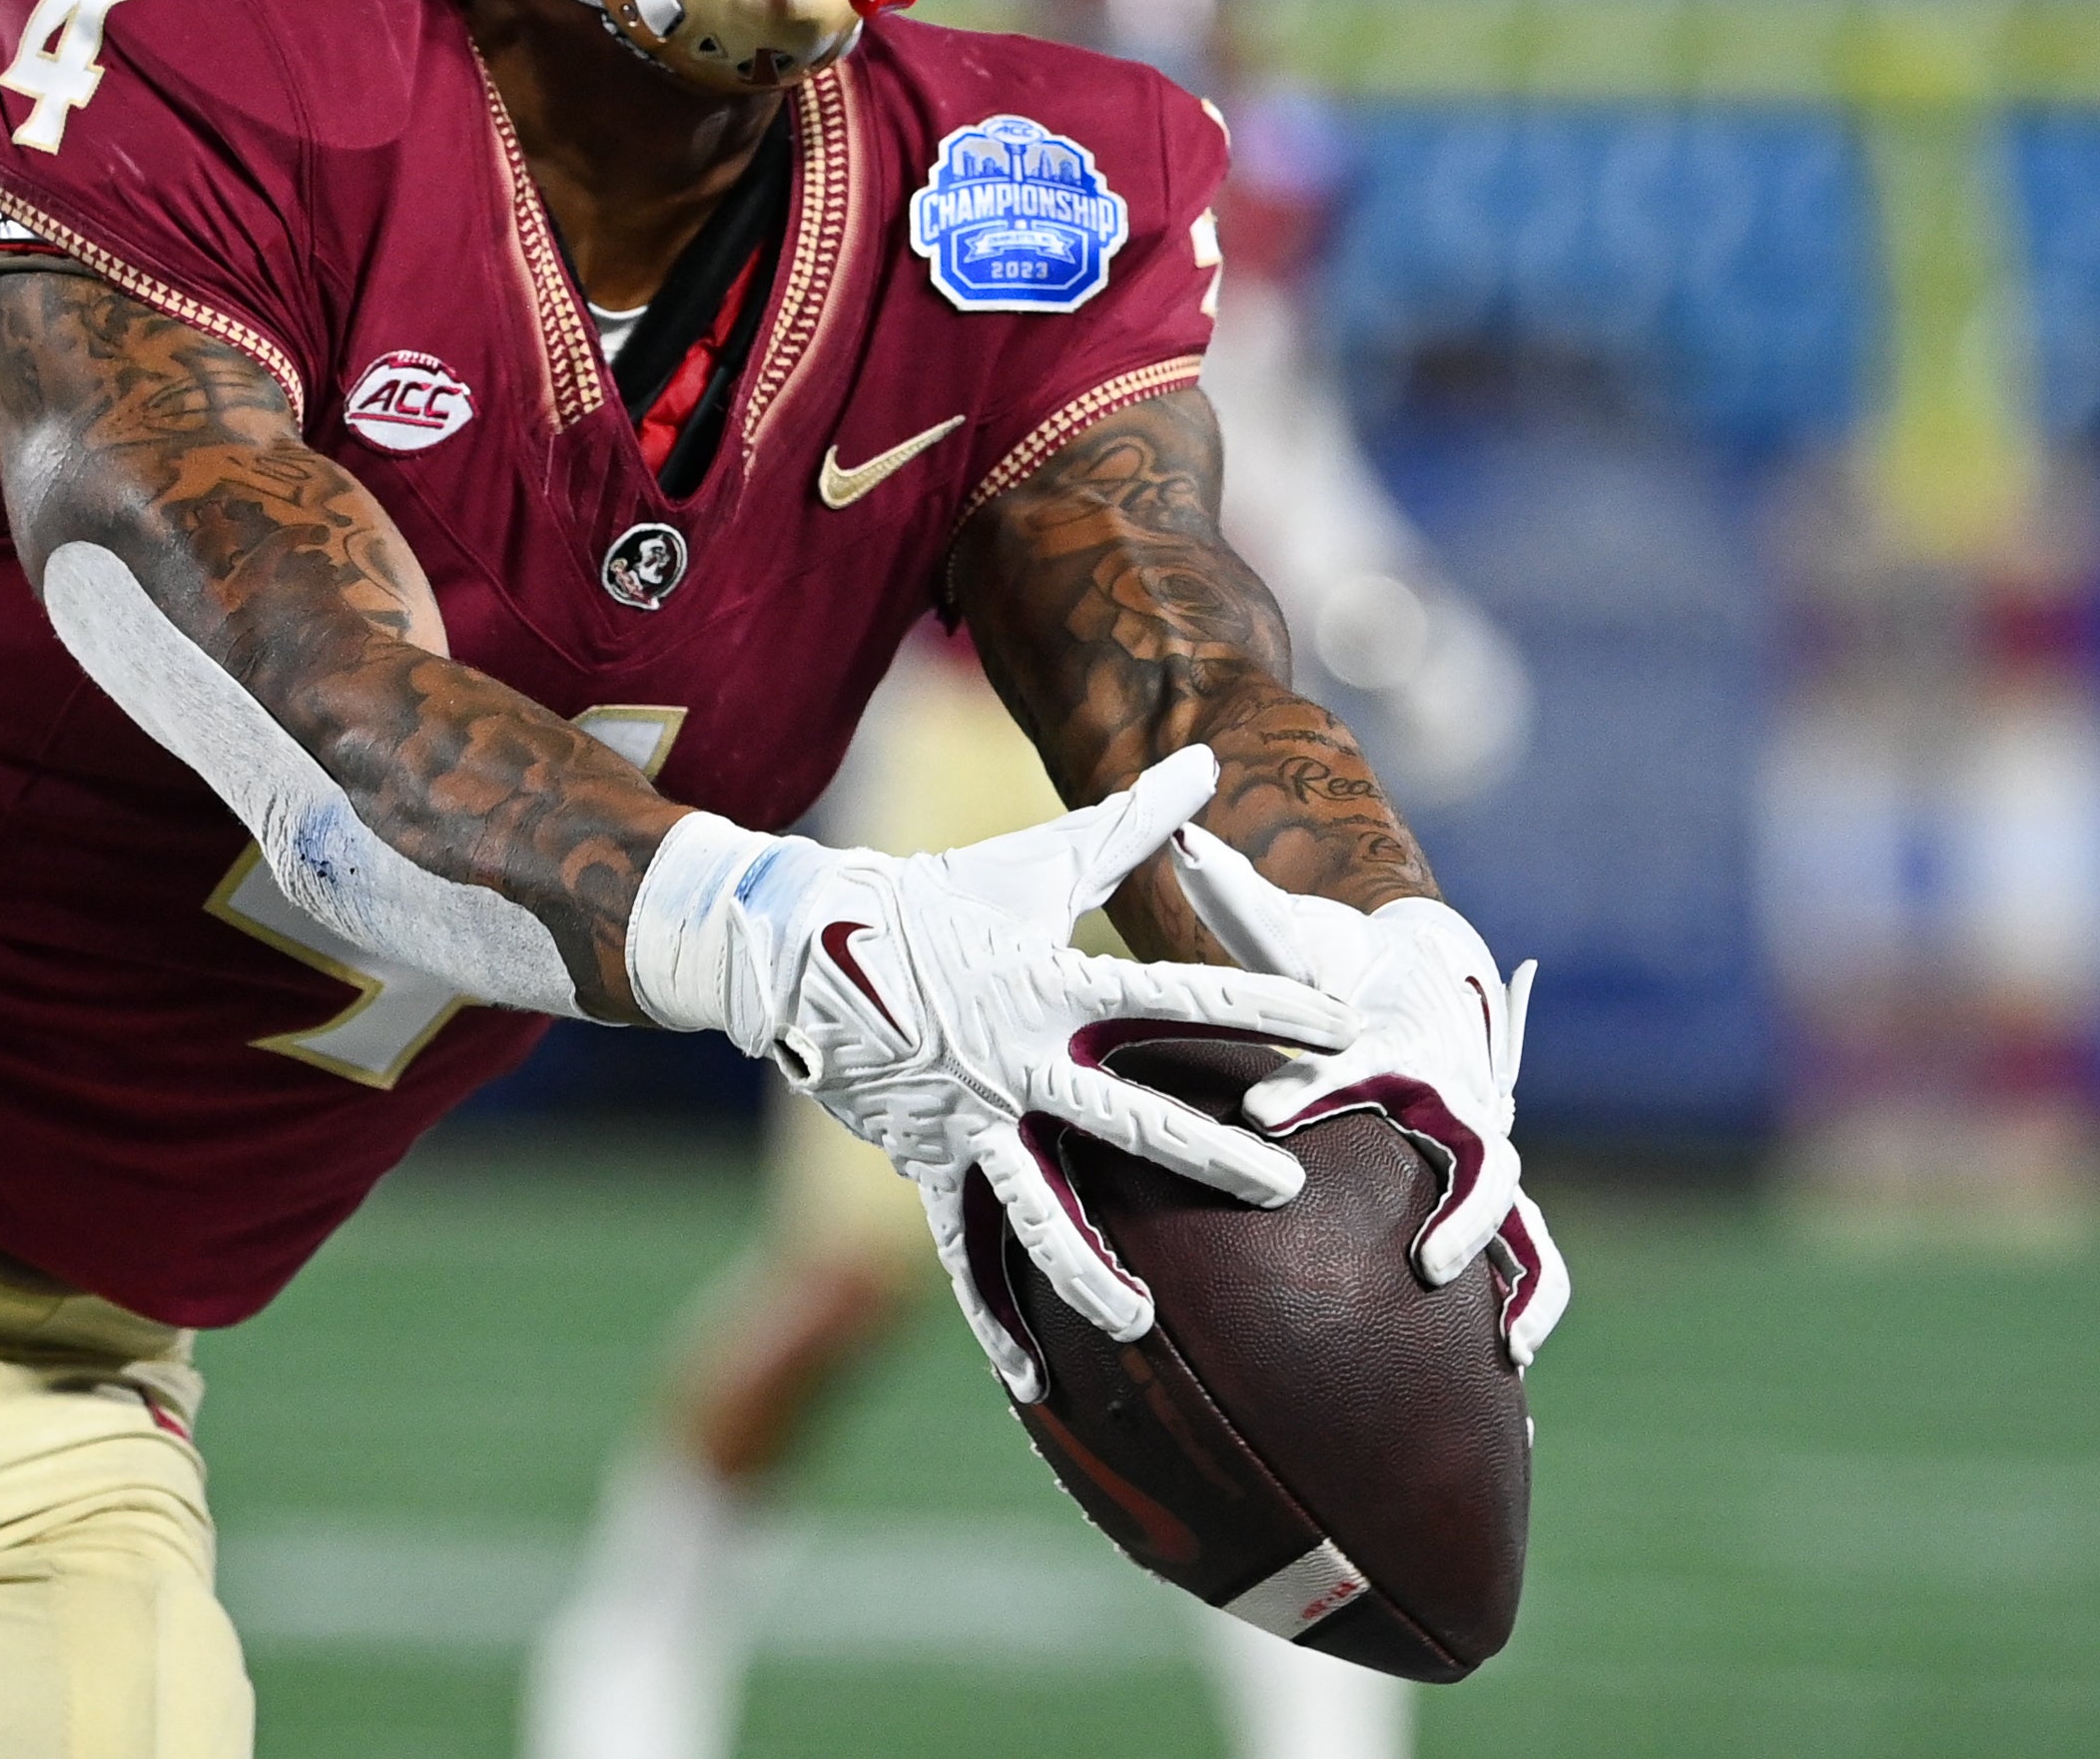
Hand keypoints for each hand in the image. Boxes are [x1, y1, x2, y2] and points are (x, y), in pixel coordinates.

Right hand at [629, 748, 1364, 1400]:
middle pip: (1125, 1111)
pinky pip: (966, 1249)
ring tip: (1144, 1321)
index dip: (1261, 1005)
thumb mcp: (1036, 863)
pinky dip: (995, 1317)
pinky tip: (1034, 1381)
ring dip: (1088, 1262)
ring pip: (1035, 1200)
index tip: (1339, 1024)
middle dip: (1207, 1150)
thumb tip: (1208, 757)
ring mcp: (969, 1117)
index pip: (1177, 995)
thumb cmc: (935, 899)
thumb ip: (1130, 821)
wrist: (801, 945)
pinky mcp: (928, 1160)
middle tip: (1285, 1186)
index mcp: (1055, 984)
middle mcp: (1019, 1058)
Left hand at [1170, 830, 1569, 1366]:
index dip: (1308, 1086)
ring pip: (1517, 1211)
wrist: (1421, 971)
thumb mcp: (1293, 933)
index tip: (1260, 1113)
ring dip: (1511, 1271)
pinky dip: (1533, 1296)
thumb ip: (1241, 902)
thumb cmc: (1338, 961)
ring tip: (1503, 1338)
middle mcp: (1450, 1094)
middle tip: (1422, 1263)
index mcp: (1391, 1041)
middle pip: (1469, 1151)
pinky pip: (1529, 1246)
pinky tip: (1515, 1361)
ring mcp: (1482, 1139)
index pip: (1350, 1065)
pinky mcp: (1491, 1176)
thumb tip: (1183, 838)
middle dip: (1452, 1206)